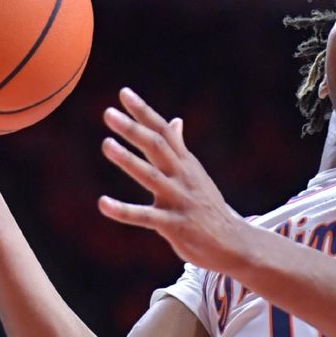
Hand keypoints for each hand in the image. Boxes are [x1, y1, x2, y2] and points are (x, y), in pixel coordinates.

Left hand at [100, 88, 247, 273]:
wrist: (233, 243)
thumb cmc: (208, 207)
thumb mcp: (196, 173)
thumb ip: (181, 148)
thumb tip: (175, 120)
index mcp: (185, 163)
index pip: (163, 131)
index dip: (143, 112)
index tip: (124, 94)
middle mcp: (182, 176)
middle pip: (157, 146)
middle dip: (133, 129)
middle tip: (109, 113)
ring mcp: (179, 200)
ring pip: (151, 176)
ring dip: (128, 160)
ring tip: (107, 144)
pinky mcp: (174, 225)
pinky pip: (145, 216)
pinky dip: (123, 210)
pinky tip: (102, 203)